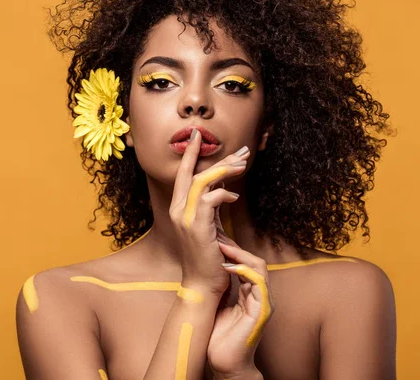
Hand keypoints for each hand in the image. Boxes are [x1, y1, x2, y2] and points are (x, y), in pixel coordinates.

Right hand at [169, 128, 250, 295]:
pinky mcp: (196, 226)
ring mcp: (185, 218)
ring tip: (242, 165)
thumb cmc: (207, 256)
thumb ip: (210, 207)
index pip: (184, 174)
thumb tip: (223, 189)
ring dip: (224, 170)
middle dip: (216, 158)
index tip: (198, 136)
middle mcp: (178, 210)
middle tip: (239, 150)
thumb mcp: (208, 226)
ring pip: (202, 181)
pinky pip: (210, 199)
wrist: (201, 284)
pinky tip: (234, 197)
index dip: (190, 154)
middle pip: (193, 173)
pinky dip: (223, 194)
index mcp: (179, 208)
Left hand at [206, 238, 274, 375]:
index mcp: (249, 293)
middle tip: (216, 238)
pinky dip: (245, 271)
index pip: (245, 262)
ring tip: (222, 247)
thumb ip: (218, 288)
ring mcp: (263, 302)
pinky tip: (228, 267)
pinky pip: (259, 283)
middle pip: (254, 261)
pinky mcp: (262, 311)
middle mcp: (259, 295)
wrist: (226, 364)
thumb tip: (205, 269)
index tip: (213, 240)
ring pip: (259, 268)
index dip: (231, 250)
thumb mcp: (218, 305)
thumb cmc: (220, 338)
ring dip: (240, 255)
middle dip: (235, 247)